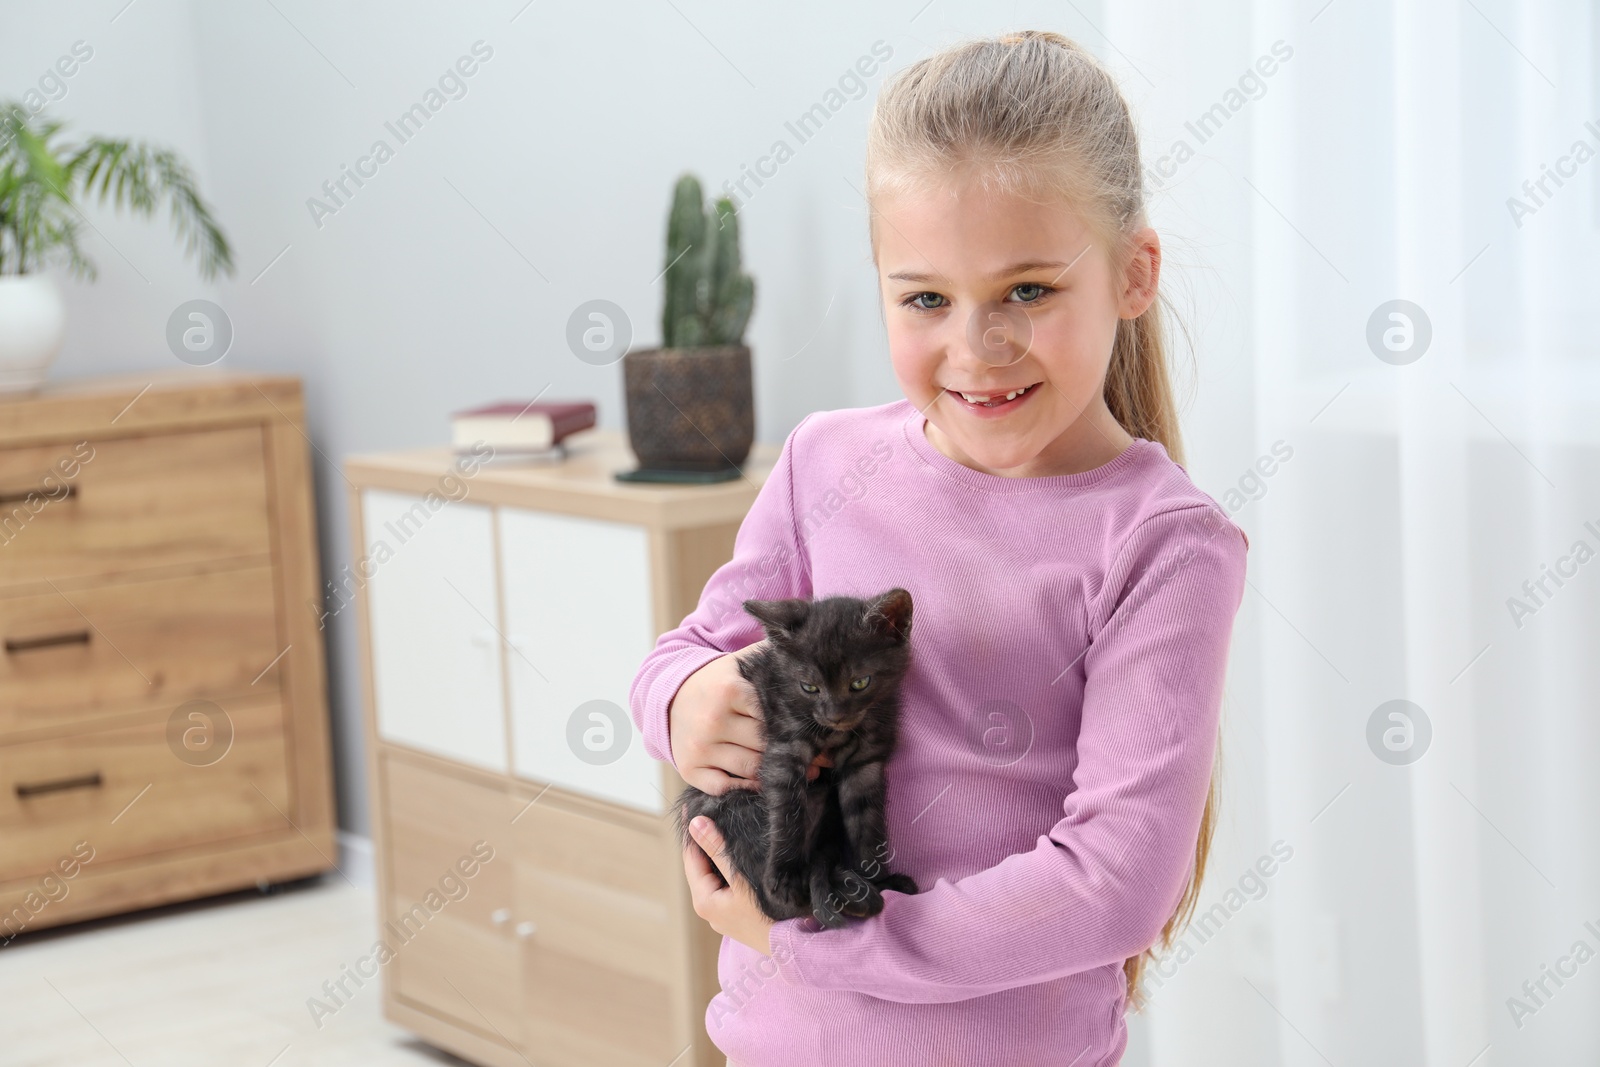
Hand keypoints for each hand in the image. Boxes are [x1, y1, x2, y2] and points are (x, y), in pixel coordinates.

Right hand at [669, 640, 832, 791]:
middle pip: (765, 744)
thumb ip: (772, 657)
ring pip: (751, 768)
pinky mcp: (689, 769)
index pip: (773, 715)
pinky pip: (726, 787)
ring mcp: (699, 747)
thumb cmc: (718, 682)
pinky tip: (762, 780)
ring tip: (806, 773)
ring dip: (775, 771)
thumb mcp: (741, 664)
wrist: (672, 698)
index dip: (796, 724)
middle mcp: (712, 720)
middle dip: (793, 750)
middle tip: (823, 757)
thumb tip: (810, 655)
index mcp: (729, 690)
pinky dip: (746, 787)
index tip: (817, 732)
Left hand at [683, 815, 774, 956]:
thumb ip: (718, 851)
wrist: (798, 946)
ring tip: (726, 823)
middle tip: (711, 808)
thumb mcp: (742, 879)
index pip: (691, 857)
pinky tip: (741, 851)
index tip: (691, 804)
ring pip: (716, 874)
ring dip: (720, 852)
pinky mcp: (739, 914)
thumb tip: (695, 824)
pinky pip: (729, 883)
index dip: (692, 831)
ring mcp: (725, 913)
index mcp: (704, 901)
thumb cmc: (769, 914)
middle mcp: (710, 909)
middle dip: (706, 839)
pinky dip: (731, 866)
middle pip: (702, 866)